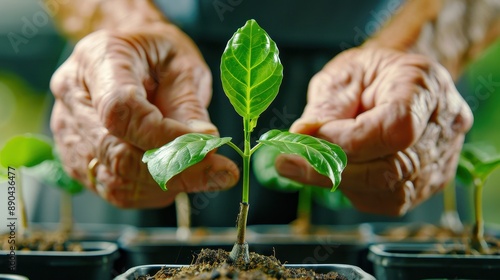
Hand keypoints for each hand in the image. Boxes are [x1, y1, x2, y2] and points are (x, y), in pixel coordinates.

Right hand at [50, 22, 238, 207]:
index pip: (120, 110)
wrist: (134, 58)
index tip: (209, 148)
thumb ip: (189, 106)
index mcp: (97, 59)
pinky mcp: (77, 158)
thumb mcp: (183, 65)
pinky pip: (113, 190)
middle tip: (220, 172)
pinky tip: (176, 177)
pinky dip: (152, 192)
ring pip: (115, 179)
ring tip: (200, 171)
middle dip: (175, 170)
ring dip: (165, 185)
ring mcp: (68, 131)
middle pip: (116, 152)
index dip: (165, 137)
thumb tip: (205, 148)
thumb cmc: (159, 55)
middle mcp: (73, 97)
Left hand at [275, 47, 472, 215]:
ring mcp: (442, 159)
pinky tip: (338, 171)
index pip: (397, 129)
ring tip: (310, 164)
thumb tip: (301, 138)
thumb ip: (325, 108)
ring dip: (342, 182)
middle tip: (288, 163)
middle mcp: (444, 127)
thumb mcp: (343, 75)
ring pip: (391, 191)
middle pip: (393, 168)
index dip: (348, 142)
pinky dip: (356, 190)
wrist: (396, 82)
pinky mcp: (429, 181)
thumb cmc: (370, 74)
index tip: (306, 138)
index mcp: (425, 87)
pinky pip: (389, 200)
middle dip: (333, 170)